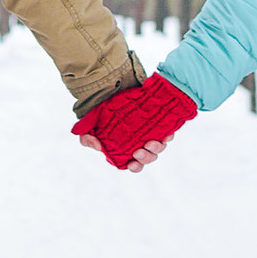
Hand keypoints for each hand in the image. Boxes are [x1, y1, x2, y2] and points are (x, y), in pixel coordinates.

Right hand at [70, 74, 198, 169]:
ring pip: (159, 146)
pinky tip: (165, 134)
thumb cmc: (99, 113)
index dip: (136, 166)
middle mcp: (140, 142)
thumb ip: (87, 139)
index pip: (135, 164)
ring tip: (150, 142)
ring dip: (157, 148)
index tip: (132, 163)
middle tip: (138, 151)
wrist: (108, 91)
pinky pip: (167, 131)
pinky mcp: (156, 120)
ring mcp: (149, 131)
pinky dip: (168, 135)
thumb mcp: (88, 127)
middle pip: (149, 156)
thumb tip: (98, 148)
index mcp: (126, 149)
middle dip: (146, 157)